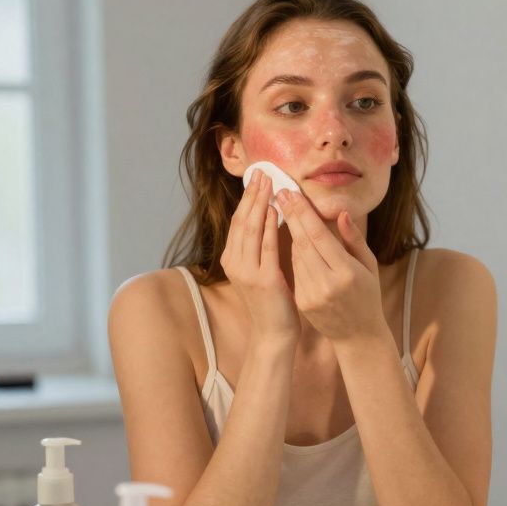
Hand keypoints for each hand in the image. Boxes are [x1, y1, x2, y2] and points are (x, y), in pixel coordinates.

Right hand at [219, 170, 299, 345]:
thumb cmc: (272, 301)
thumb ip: (261, 246)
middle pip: (241, 220)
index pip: (238, 221)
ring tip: (268, 183)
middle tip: (262, 172)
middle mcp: (234, 263)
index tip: (256, 177)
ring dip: (259, 203)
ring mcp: (246, 272)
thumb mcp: (261, 270)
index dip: (246, 198)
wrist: (273, 333)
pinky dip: (269, 226)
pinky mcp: (262, 280)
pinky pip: (266, 247)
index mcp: (232, 259)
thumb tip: (269, 216)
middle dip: (252, 194)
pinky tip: (275, 210)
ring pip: (250, 229)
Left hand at [276, 190, 387, 342]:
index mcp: (347, 272)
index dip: (303, 213)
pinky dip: (294, 253)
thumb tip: (341, 213)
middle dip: (290, 216)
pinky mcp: (303, 302)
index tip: (292, 194)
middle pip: (303, 242)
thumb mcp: (369, 266)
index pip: (319, 236)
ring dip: (290, 233)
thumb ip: (354, 239)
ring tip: (284, 211)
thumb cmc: (368, 295)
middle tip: (280, 194)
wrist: (358, 334)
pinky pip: (295, 270)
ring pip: (295, 255)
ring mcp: (312, 294)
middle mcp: (327, 283)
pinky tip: (294, 240)